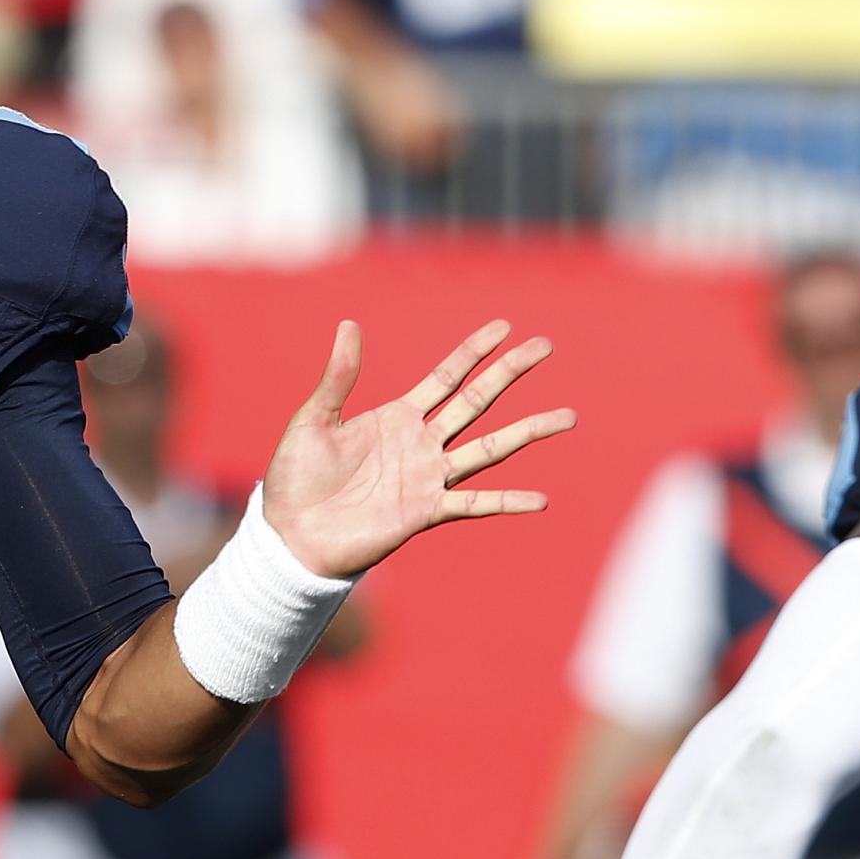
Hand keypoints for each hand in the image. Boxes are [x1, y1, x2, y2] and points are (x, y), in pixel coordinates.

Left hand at [264, 319, 571, 580]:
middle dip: (509, 373)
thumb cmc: (297, 478)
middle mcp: (421, 444)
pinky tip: (539, 499)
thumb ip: (338, 377)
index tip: (504, 326)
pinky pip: (474, 504)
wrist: (292, 534)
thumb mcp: (314, 419)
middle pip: (476, 402)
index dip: (474, 351)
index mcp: (397, 417)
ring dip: (528, 432)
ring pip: (489, 449)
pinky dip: (505, 501)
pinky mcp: (425, 512)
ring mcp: (428, 478)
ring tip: (567, 416)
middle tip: (545, 346)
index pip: (446, 376)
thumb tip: (348, 324)